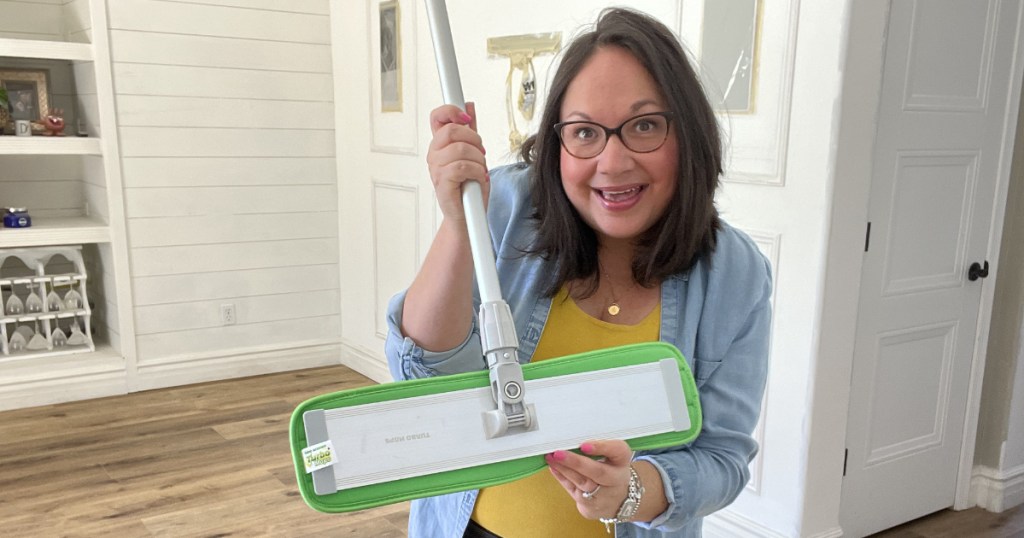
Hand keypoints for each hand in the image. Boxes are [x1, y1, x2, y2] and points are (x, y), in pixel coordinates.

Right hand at [426, 102, 488, 222]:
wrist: (467, 217)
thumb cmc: (469, 188)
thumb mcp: (473, 154)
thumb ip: (470, 131)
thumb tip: (469, 105)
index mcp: (440, 145)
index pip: (437, 117)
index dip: (451, 110)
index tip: (467, 118)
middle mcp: (434, 154)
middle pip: (452, 130)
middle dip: (474, 139)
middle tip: (481, 152)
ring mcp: (436, 168)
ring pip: (462, 149)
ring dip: (479, 160)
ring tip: (480, 170)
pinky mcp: (442, 182)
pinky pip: (463, 167)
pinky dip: (477, 172)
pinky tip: (478, 179)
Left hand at [545, 440, 633, 519]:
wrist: (618, 500)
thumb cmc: (611, 470)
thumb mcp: (612, 456)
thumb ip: (597, 447)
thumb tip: (572, 439)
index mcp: (622, 461)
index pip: (618, 451)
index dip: (602, 448)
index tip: (584, 445)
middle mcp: (616, 479)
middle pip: (598, 472)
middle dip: (576, 462)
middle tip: (558, 453)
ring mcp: (604, 495)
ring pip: (583, 482)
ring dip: (564, 469)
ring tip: (551, 458)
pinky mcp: (590, 505)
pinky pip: (574, 490)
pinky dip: (562, 478)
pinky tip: (554, 467)